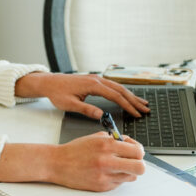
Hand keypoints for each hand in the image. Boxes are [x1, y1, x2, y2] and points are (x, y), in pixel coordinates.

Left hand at [15, 72, 149, 118]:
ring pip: (118, 87)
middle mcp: (97, 79)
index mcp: (92, 85)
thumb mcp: (70, 104)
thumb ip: (86, 109)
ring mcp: (96, 79)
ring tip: (142, 103)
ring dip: (131, 95)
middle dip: (134, 100)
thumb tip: (101, 116)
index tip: (136, 113)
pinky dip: (122, 92)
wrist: (49, 82)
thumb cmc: (57, 93)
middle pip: (120, 90)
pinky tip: (128, 97)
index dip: (127, 105)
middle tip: (146, 109)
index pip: (115, 96)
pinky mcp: (95, 81)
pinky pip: (112, 86)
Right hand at [49, 132, 145, 191]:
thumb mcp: (96, 137)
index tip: (135, 151)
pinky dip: (116, 178)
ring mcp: (104, 175)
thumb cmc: (75, 150)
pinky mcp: (101, 186)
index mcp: (106, 145)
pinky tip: (106, 172)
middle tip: (133, 162)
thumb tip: (131, 145)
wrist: (58, 163)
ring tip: (116, 166)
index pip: (137, 151)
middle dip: (140, 165)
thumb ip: (115, 140)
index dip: (139, 151)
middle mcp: (107, 160)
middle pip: (140, 167)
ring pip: (131, 177)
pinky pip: (119, 183)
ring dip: (127, 171)